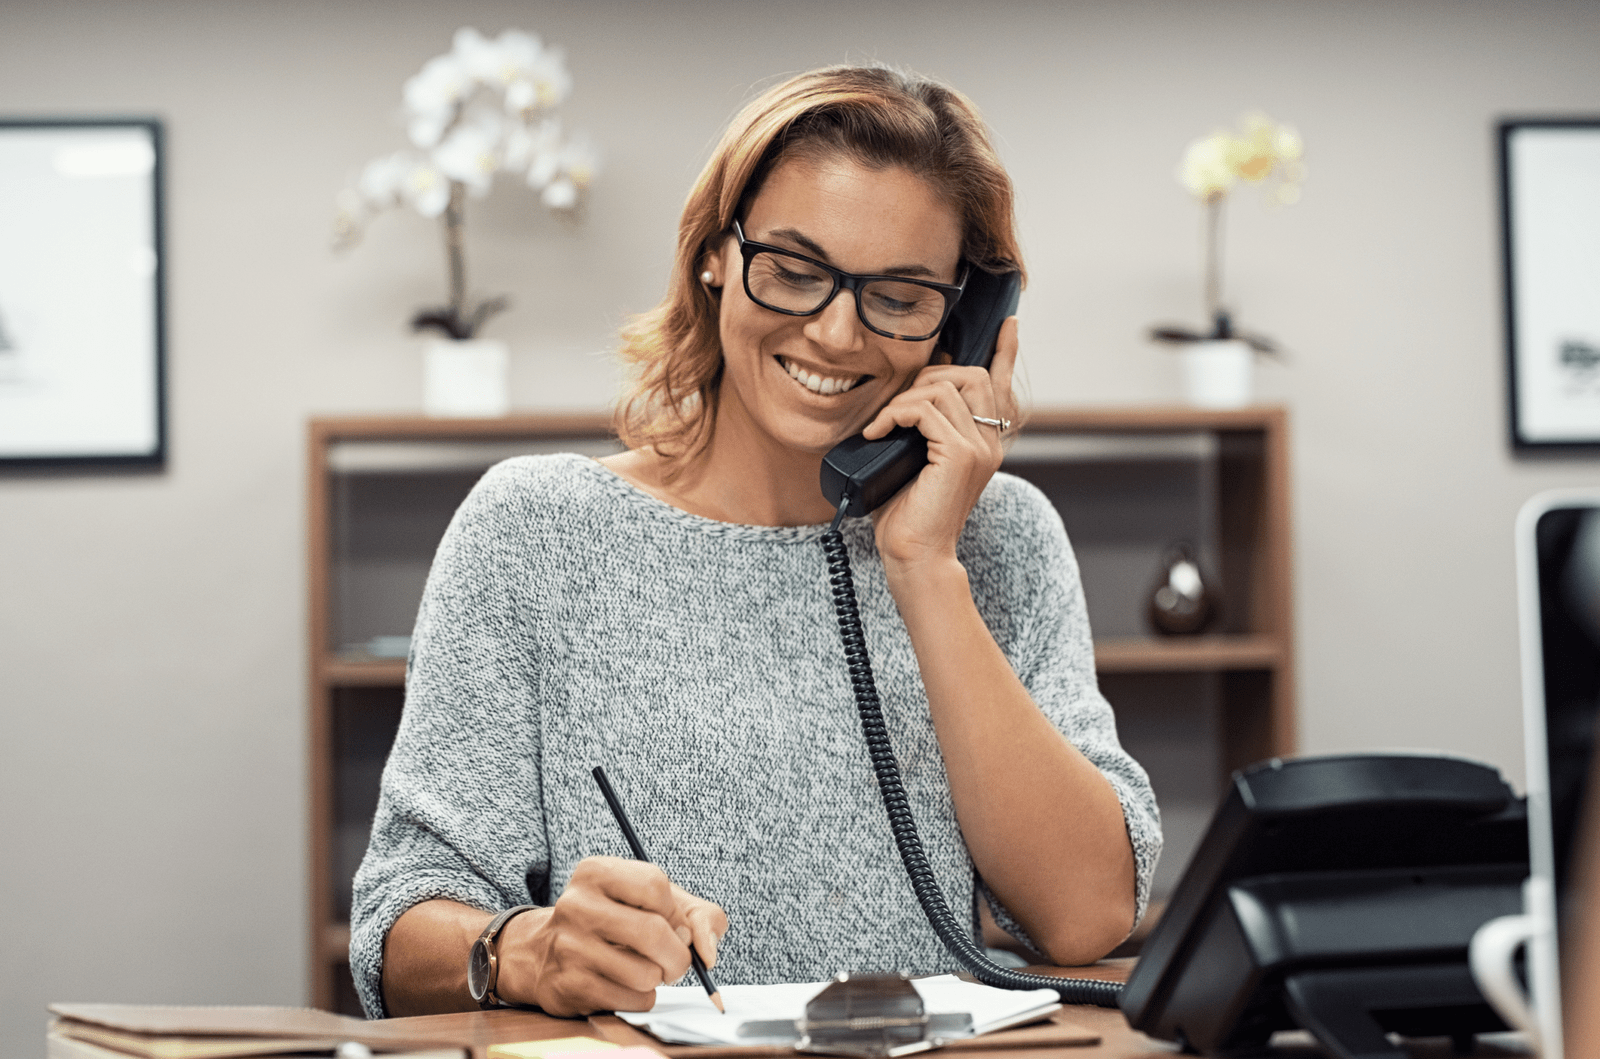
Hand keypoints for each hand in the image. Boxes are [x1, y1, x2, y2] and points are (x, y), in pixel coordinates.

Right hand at [496, 856, 727, 1016]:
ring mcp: (569, 947)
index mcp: (595, 873)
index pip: (655, 886)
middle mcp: (577, 905)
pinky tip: (625, 985)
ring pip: (646, 974)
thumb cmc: (614, 922)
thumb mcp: (653, 902)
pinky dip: (642, 998)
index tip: (672, 923)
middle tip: (674, 960)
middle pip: (653, 932)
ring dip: (658, 979)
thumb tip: (707, 951)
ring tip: (646, 970)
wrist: (545, 953)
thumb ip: (698, 914)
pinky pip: (631, 1000)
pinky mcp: (569, 986)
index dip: (675, 912)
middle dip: (678, 955)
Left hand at [861, 316, 1019, 569]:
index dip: (1006, 351)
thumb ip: (925, 429)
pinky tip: (878, 433)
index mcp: (985, 442)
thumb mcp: (917, 461)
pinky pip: (925, 410)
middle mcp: (990, 442)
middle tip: (898, 405)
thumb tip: (907, 397)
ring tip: (883, 425)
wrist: (915, 555)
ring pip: (946, 387)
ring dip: (905, 398)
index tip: (1009, 323)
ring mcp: (979, 448)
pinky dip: (895, 414)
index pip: (1001, 386)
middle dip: (930, 375)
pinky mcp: (960, 456)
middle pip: (972, 374)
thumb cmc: (909, 514)